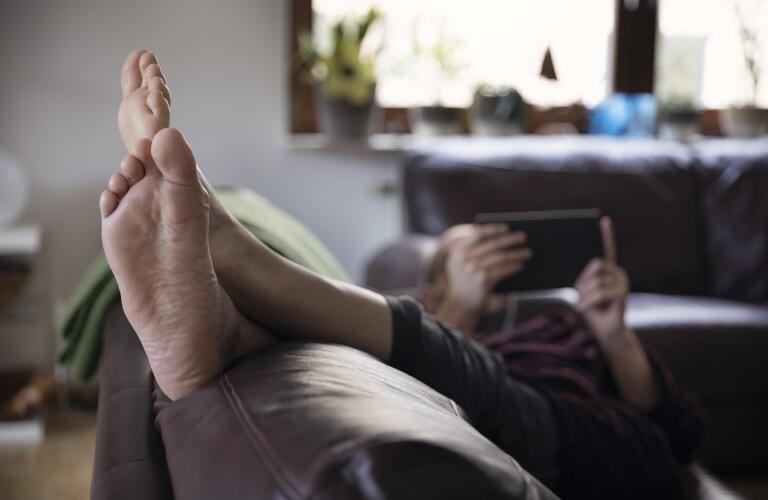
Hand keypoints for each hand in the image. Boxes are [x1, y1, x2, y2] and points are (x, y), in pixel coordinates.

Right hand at [441, 224, 530, 319]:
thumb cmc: (464, 279)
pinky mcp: (482, 280)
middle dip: (510, 239)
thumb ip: (473, 248)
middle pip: (493, 244)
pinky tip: (521, 265)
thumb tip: (501, 236)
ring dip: (516, 254)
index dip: (493, 230)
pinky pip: (502, 270)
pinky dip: (513, 266)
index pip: (477, 234)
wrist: (460, 304)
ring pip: (500, 257)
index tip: (506, 227)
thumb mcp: (461, 261)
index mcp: (457, 248)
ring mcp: (473, 268)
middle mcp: (464, 257)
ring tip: (527, 252)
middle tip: (523, 236)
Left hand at [575, 217, 629, 349]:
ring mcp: (623, 283)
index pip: (608, 249)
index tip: (604, 220)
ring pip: (594, 282)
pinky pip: (599, 293)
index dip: (606, 235)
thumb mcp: (584, 293)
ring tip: (586, 305)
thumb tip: (573, 274)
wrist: (607, 332)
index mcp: (609, 271)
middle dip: (583, 280)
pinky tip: (583, 309)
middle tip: (581, 295)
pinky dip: (587, 303)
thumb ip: (583, 281)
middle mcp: (619, 273)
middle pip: (595, 264)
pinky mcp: (622, 295)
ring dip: (584, 296)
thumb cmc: (594, 311)